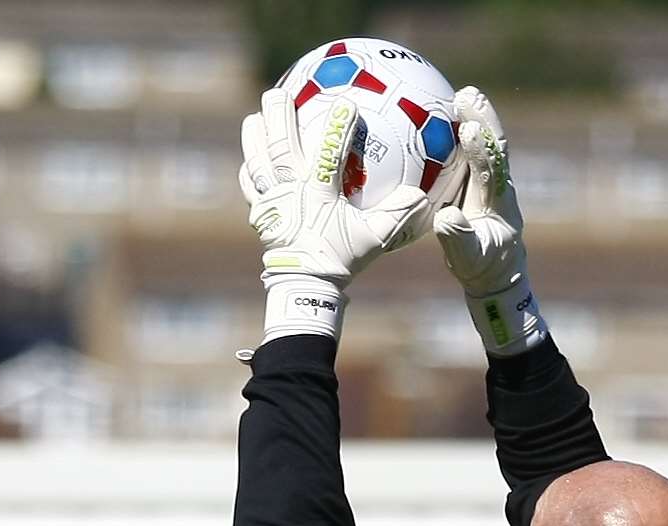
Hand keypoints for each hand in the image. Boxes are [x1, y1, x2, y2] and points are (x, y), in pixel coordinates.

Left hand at [241, 87, 431, 340]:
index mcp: (319, 194)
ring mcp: (273, 203)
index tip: (345, 103)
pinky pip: (251, 189)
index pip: (329, 155)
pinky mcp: (262, 215)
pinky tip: (248, 160)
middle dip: (279, 118)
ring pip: (259, 163)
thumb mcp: (373, 240)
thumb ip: (396, 216)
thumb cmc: (340, 260)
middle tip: (278, 94)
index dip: (337, 129)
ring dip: (255, 139)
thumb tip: (419, 196)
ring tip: (253, 117)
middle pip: (281, 149)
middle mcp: (291, 193)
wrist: (305, 288)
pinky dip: (248, 172)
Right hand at [433, 87, 546, 355]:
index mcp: (498, 203)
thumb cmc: (480, 265)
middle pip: (496, 146)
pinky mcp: (478, 178)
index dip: (481, 150)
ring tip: (462, 92)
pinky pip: (470, 149)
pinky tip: (445, 111)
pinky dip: (462, 128)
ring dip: (476, 116)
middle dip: (483, 119)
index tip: (468, 130)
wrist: (494, 269)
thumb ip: (458, 238)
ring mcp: (490, 179)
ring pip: (487, 142)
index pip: (491, 171)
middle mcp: (498, 184)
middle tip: (467, 95)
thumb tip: (446, 218)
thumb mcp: (468, 257)